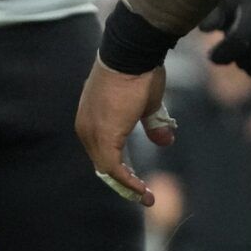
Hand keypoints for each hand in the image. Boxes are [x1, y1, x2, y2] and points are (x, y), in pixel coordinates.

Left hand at [75, 58, 171, 207]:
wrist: (131, 53)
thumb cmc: (139, 71)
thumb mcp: (147, 103)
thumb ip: (152, 124)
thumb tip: (165, 140)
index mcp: (91, 120)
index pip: (101, 152)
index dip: (119, 169)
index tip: (136, 181)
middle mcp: (86, 128)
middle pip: (102, 164)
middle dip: (123, 181)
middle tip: (142, 194)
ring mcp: (91, 133)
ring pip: (107, 168)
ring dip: (127, 185)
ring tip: (145, 196)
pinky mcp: (103, 136)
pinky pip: (113, 167)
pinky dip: (127, 180)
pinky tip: (141, 189)